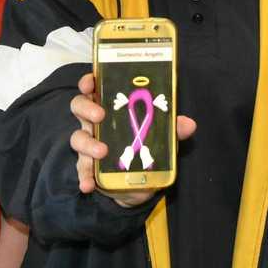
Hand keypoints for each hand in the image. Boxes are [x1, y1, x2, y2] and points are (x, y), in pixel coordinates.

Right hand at [69, 72, 195, 207]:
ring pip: (79, 138)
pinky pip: (82, 170)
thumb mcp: (161, 137)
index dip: (89, 82)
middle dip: (87, 108)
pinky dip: (84, 176)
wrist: (138, 183)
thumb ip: (172, 130)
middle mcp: (96, 123)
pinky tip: (88, 184)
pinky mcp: (89, 167)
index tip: (91, 83)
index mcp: (110, 107)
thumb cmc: (145, 148)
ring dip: (88, 144)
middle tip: (100, 115)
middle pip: (80, 107)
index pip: (94, 88)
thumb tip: (189, 124)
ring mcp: (90, 144)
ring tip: (102, 152)